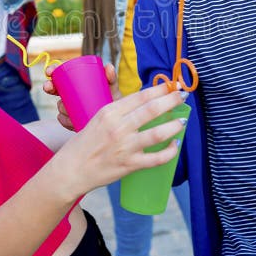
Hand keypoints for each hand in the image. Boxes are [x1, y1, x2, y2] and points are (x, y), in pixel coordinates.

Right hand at [44, 63, 120, 130]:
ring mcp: (70, 108)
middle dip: (49, 87)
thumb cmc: (112, 101)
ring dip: (62, 108)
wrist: (115, 121)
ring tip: (74, 110)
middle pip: (55, 89)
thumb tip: (109, 66)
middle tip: (49, 87)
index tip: (49, 72)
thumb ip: (111, 78)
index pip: (62, 74)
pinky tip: (72, 122)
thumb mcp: (112, 90)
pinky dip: (65, 121)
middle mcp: (72, 95)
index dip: (52, 71)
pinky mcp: (71, 121)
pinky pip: (62, 120)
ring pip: (60, 106)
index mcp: (78, 83)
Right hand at [48, 83, 186, 200]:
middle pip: (152, 109)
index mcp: (109, 112)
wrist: (71, 170)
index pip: (140, 96)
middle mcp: (118, 127)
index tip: (171, 85)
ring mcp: (125, 147)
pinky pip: (156, 158)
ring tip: (183, 121)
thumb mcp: (98, 119)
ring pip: (158, 133)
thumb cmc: (84, 143)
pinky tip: (175, 145)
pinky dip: (170, 151)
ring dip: (174, 125)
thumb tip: (144, 103)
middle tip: (184, 96)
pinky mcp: (129, 165)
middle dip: (172, 100)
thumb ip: (119, 112)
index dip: (159, 89)